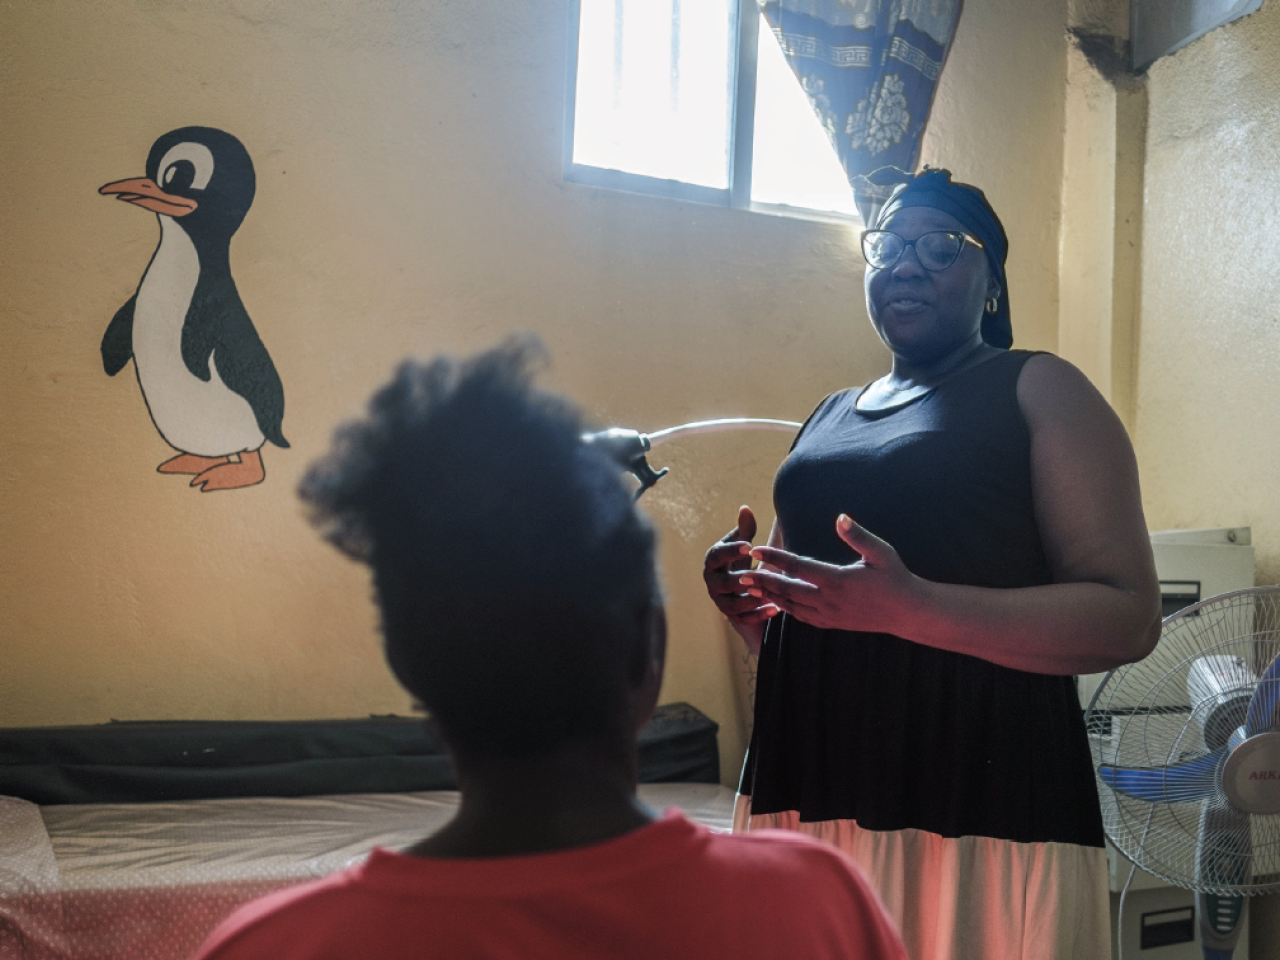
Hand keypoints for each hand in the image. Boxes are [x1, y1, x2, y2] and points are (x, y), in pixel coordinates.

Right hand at [703, 506, 778, 650]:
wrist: (742, 590)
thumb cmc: (742, 561)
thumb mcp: (744, 546)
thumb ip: (745, 529)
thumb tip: (745, 508)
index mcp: (714, 562)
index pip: (716, 555)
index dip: (730, 550)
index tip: (749, 546)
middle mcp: (713, 583)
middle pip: (721, 583)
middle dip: (738, 580)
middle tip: (757, 575)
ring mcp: (721, 602)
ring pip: (731, 605)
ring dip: (750, 600)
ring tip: (769, 595)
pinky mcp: (732, 617)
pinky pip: (743, 619)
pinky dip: (759, 615)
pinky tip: (776, 609)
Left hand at [739, 515, 919, 632]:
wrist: (908, 613)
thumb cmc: (896, 578)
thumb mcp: (881, 553)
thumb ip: (858, 536)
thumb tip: (840, 517)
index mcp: (838, 580)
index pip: (797, 567)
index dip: (774, 557)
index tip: (756, 549)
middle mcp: (829, 600)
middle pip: (786, 589)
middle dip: (762, 580)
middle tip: (741, 573)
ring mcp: (829, 615)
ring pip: (790, 606)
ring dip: (769, 596)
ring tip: (751, 587)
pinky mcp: (831, 623)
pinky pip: (801, 617)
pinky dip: (785, 609)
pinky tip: (776, 601)